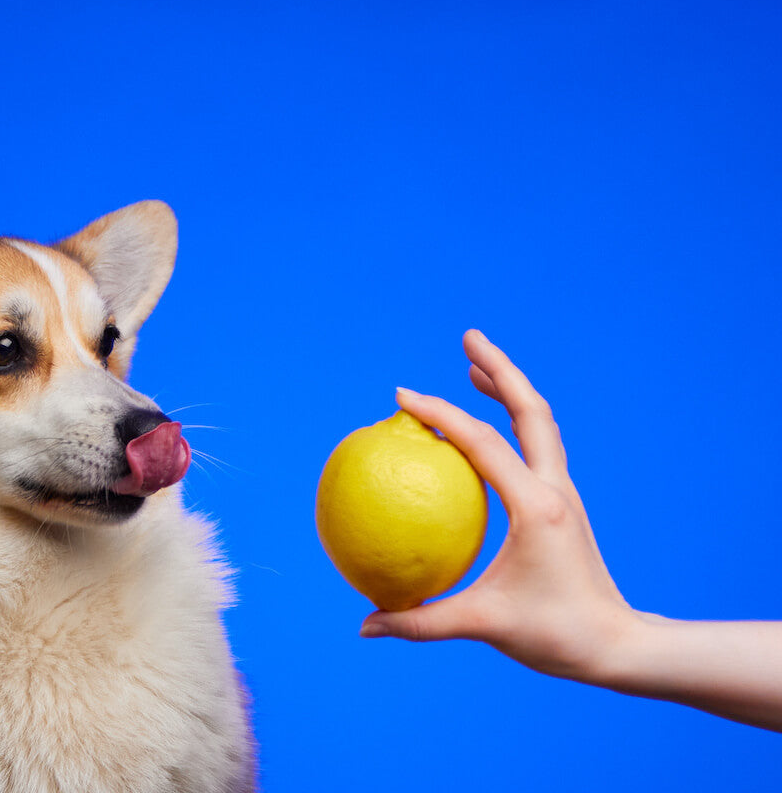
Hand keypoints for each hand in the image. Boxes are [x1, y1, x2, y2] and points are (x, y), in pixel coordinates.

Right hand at [361, 329, 637, 682]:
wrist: (618, 646)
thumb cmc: (554, 635)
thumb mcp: (483, 626)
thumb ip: (421, 623)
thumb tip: (366, 625)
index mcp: (535, 506)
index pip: (483, 443)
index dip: (440, 414)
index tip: (401, 397)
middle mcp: (554, 489)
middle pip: (530, 409)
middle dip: (498, 368)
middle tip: (468, 336)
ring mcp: (563, 493)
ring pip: (539, 422)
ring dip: (508, 389)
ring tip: (472, 367)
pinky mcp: (563, 504)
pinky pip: (536, 447)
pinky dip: (511, 423)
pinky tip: (484, 430)